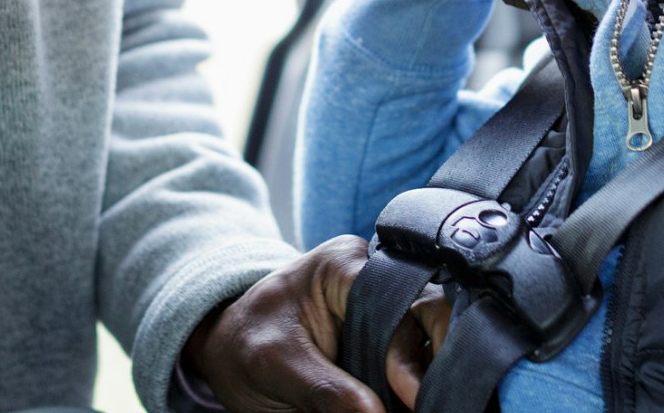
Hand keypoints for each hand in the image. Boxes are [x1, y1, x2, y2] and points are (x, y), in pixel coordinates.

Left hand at [184, 236, 450, 412]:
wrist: (232, 350)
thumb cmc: (246, 344)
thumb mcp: (272, 365)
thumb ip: (323, 390)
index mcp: (344, 265)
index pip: (397, 296)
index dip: (408, 347)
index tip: (410, 393)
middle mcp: (375, 277)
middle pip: (427, 312)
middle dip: (432, 359)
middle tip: (425, 401)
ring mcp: (385, 307)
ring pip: (428, 337)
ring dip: (428, 374)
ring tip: (421, 403)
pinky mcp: (387, 338)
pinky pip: (417, 357)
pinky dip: (416, 383)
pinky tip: (412, 401)